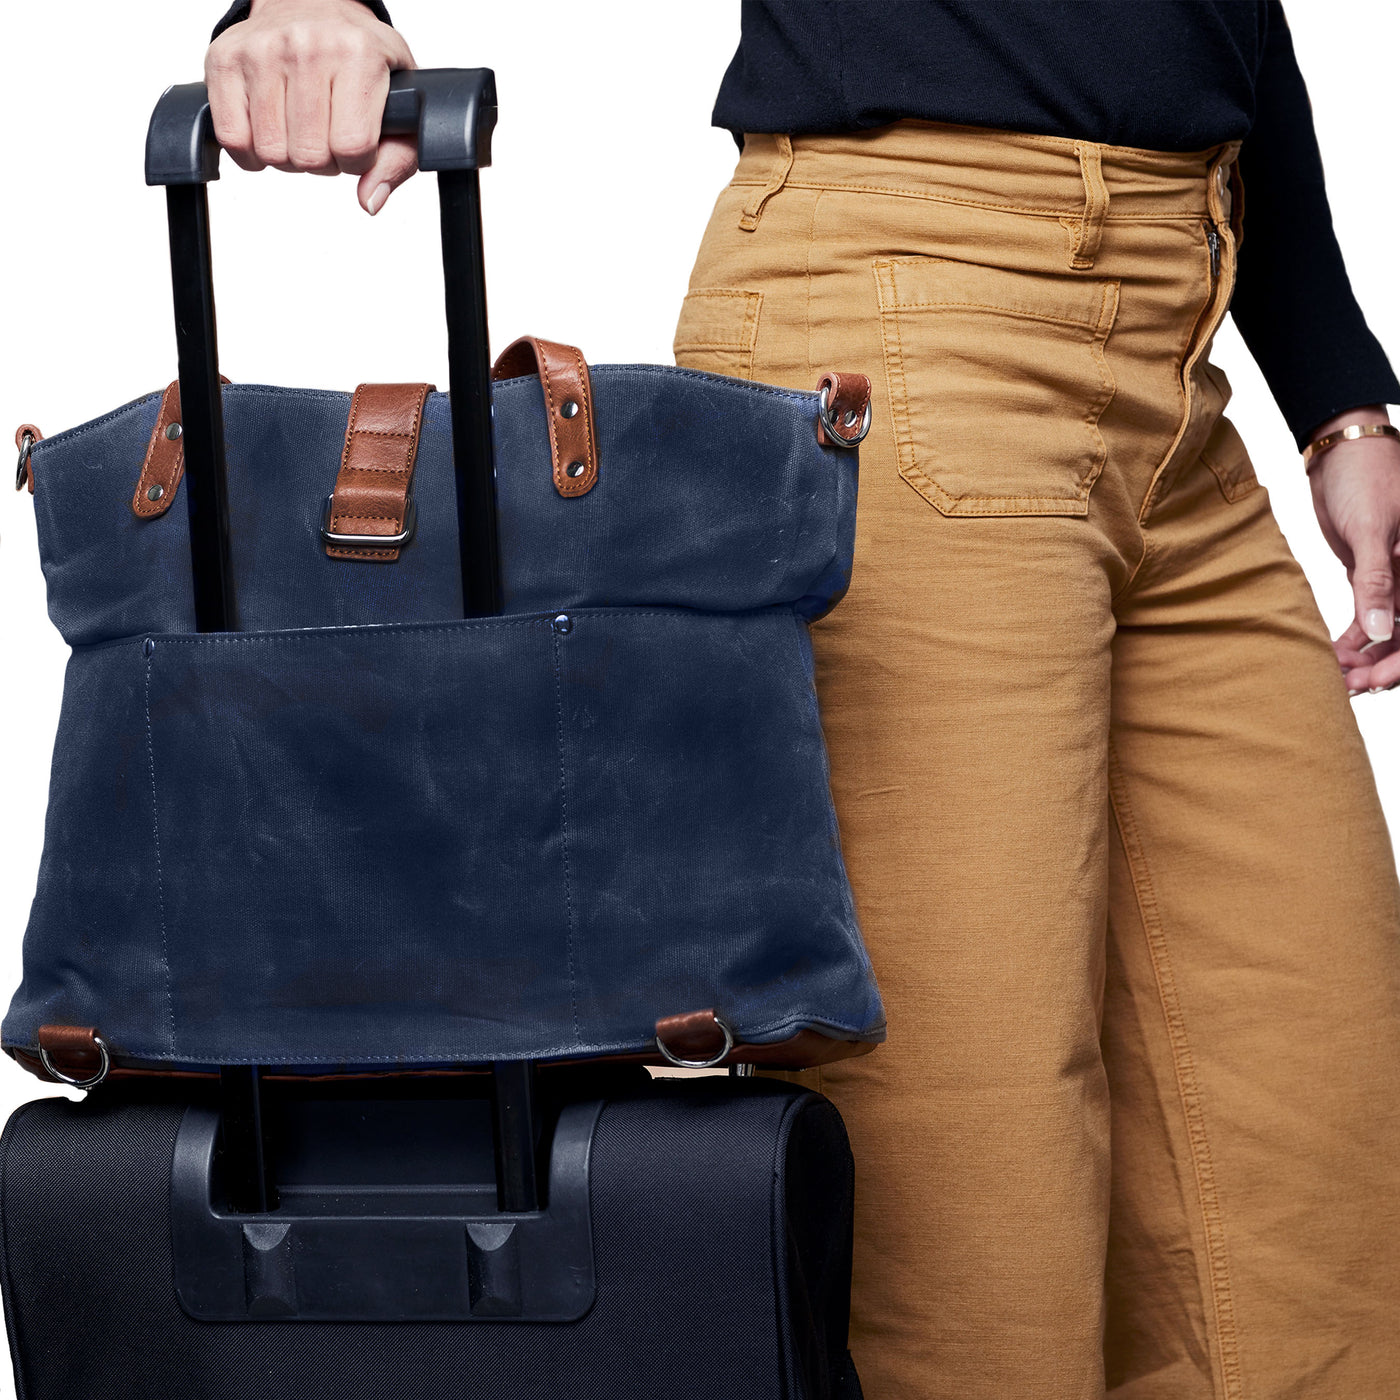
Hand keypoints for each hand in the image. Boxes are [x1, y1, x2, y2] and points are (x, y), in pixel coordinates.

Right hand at [205, 0, 416, 213]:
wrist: (313, 3)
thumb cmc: (360, 56)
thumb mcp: (400, 103)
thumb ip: (396, 160)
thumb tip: (370, 201)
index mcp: (357, 53)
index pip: (352, 148)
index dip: (356, 161)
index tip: (355, 141)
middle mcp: (306, 45)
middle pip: (308, 156)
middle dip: (322, 161)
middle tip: (326, 134)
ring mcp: (260, 50)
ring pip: (270, 152)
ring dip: (287, 156)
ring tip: (299, 128)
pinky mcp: (223, 58)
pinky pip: (231, 138)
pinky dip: (250, 152)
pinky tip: (268, 132)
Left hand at [1309, 405, 1399, 693]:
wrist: (1340, 452)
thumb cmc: (1366, 478)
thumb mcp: (1372, 529)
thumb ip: (1378, 581)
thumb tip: (1378, 632)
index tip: (1376, 682)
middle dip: (1383, 665)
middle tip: (1350, 685)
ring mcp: (1396, 579)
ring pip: (1387, 632)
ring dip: (1365, 657)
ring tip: (1338, 677)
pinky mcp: (1370, 577)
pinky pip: (1366, 618)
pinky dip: (1351, 639)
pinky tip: (1332, 656)